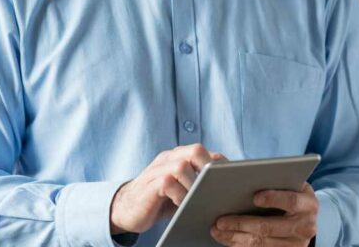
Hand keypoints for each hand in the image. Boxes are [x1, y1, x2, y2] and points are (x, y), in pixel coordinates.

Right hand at [110, 144, 225, 234]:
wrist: (126, 210)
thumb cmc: (160, 201)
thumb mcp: (182, 190)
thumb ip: (198, 184)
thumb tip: (226, 190)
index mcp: (179, 157)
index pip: (205, 152)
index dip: (221, 164)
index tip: (232, 180)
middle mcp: (169, 158)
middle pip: (195, 150)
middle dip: (209, 168)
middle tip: (215, 186)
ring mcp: (157, 169)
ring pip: (181, 165)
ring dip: (193, 184)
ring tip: (196, 199)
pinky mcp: (149, 184)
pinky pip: (167, 182)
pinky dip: (179, 194)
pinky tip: (181, 204)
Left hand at [211, 182, 317, 245]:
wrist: (305, 219)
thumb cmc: (290, 194)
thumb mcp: (288, 183)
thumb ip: (266, 174)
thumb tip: (221, 160)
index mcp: (308, 203)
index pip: (292, 201)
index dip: (274, 199)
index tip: (255, 197)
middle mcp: (306, 226)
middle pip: (269, 227)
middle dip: (242, 223)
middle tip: (221, 220)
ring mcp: (296, 244)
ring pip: (261, 243)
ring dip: (235, 237)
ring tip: (217, 229)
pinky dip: (239, 245)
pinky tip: (226, 238)